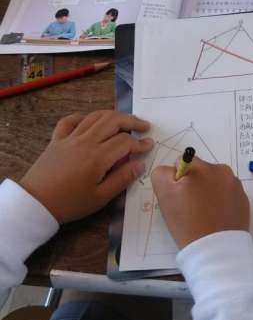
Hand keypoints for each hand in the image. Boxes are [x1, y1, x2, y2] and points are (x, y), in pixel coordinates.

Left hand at [20, 110, 152, 223]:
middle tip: (143, 126)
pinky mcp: (56, 140)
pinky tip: (90, 121)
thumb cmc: (70, 203)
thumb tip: (139, 164)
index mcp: (98, 157)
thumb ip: (122, 179)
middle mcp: (86, 141)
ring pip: (94, 116)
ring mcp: (70, 138)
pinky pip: (70, 121)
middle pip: (112, 120)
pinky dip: (83, 117)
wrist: (36, 203)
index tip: (149, 145)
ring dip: (112, 115)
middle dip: (131, 120)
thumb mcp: (100, 198)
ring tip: (123, 121)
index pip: (125, 142)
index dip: (140, 142)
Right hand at [151, 157, 249, 249]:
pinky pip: (226, 196)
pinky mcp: (244, 202)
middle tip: (189, 208)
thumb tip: (172, 170)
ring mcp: (236, 187)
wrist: (216, 249)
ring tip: (203, 215)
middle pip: (201, 172)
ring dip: (207, 193)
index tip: (179, 197)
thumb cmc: (188, 221)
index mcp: (204, 167)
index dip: (177, 180)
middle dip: (194, 185)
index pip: (183, 162)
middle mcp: (223, 171)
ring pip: (214, 183)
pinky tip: (214, 218)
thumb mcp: (164, 194)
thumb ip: (162, 173)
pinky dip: (219, 203)